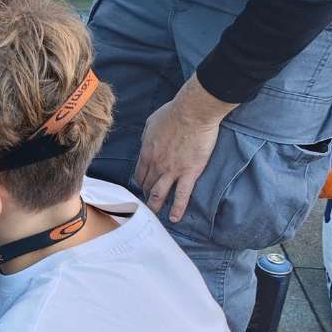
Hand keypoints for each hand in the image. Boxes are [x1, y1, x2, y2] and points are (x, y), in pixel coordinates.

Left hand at [135, 77, 233, 222]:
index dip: (140, 182)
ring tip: (154, 216)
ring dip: (155, 206)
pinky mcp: (189, 172)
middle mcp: (156, 164)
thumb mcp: (151, 123)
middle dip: (146, 195)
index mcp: (146, 152)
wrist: (192, 112)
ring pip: (159, 193)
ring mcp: (172, 170)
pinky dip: (177, 208)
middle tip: (146, 205)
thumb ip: (147, 137)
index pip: (139, 173)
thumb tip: (146, 144)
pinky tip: (174, 218)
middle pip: (148, 185)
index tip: (142, 188)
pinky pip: (182, 195)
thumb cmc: (173, 113)